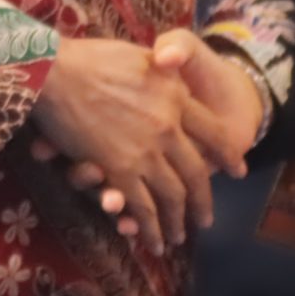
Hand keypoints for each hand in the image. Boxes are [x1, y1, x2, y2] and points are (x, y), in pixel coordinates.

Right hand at [27, 37, 236, 253]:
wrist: (57, 71)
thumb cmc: (90, 58)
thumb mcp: (141, 54)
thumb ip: (161, 68)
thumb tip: (172, 70)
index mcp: (177, 95)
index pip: (214, 131)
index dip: (227, 153)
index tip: (237, 170)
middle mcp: (169, 127)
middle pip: (197, 171)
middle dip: (203, 200)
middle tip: (206, 219)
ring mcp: (146, 151)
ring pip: (173, 196)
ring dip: (178, 221)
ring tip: (180, 237)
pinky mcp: (120, 171)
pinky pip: (143, 207)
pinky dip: (151, 228)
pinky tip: (154, 241)